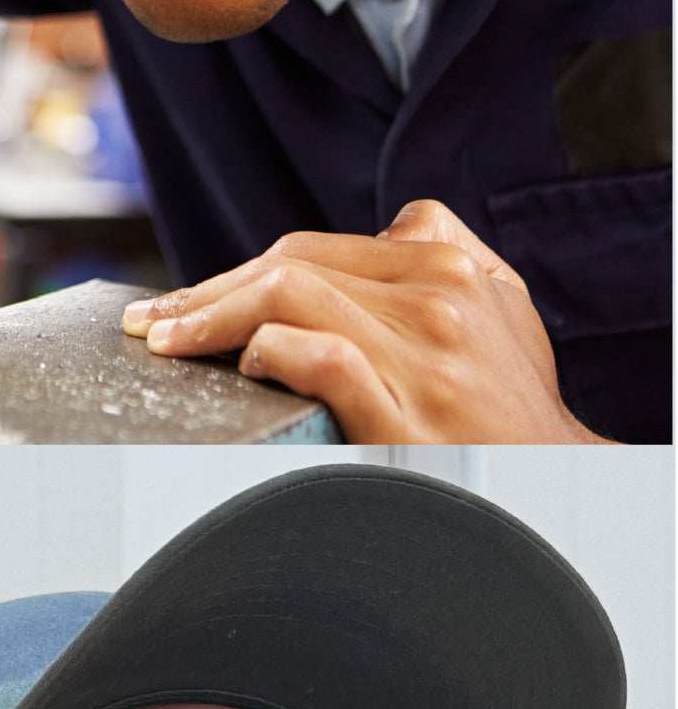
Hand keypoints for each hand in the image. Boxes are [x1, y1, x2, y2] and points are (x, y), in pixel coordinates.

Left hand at [119, 201, 605, 443]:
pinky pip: (322, 357)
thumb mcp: (501, 313)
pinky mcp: (408, 414)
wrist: (558, 480)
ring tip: (168, 343)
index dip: (235, 271)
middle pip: (288, 267)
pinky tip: (244, 368)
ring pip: (291, 297)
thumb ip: (448, 259)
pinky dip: (269, 352)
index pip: (311, 251)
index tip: (185, 300)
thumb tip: (393, 228)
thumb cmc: (514, 405)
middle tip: (151, 320)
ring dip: (211, 317)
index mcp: (447, 268)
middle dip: (203, 291)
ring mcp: (422, 357)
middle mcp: (436, 301)